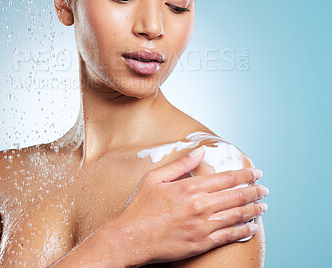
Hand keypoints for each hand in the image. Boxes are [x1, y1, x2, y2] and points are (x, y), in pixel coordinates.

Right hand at [111, 146, 268, 265]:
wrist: (131, 238)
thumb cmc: (141, 207)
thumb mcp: (155, 178)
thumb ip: (181, 165)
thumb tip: (200, 152)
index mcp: (190, 187)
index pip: (226, 178)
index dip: (245, 175)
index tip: (256, 172)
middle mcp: (200, 206)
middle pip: (236, 196)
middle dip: (255, 191)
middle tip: (265, 188)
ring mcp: (202, 226)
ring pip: (237, 216)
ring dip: (254, 210)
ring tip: (263, 206)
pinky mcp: (201, 243)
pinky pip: (229, 236)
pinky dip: (244, 230)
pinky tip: (252, 227)